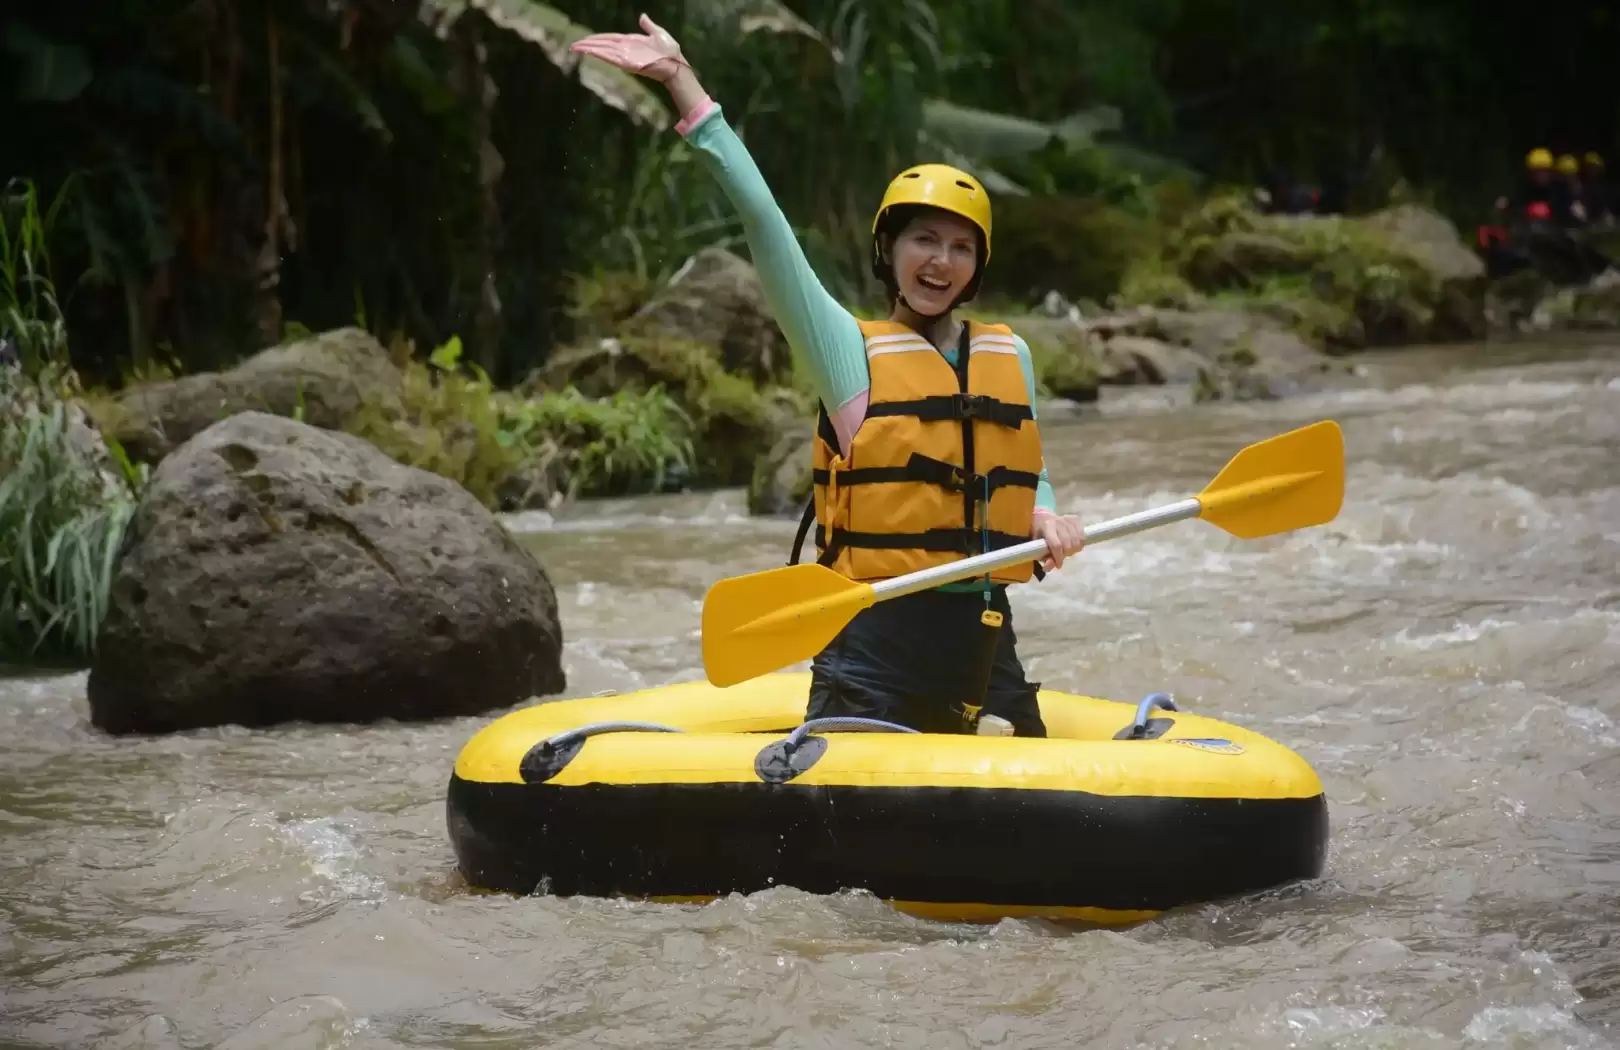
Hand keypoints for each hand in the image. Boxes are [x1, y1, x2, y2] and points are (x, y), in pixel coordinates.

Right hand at [569, 13, 687, 81]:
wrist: (676, 63)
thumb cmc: (670, 50)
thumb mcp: (658, 33)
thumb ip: (648, 26)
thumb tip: (642, 16)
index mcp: (630, 41)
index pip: (609, 39)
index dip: (597, 39)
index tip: (585, 39)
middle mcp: (625, 49)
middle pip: (602, 45)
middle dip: (588, 45)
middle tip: (573, 46)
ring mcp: (625, 57)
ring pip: (603, 52)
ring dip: (589, 50)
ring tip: (576, 48)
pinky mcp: (628, 64)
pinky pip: (611, 58)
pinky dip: (600, 55)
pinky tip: (589, 52)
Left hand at [1032, 513, 1085, 570]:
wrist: (1043, 519)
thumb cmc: (1040, 536)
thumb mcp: (1038, 548)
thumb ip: (1044, 558)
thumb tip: (1048, 568)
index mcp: (1046, 526)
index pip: (1056, 544)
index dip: (1059, 557)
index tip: (1059, 565)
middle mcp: (1058, 521)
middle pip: (1068, 544)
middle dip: (1066, 554)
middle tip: (1062, 556)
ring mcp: (1068, 519)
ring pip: (1078, 540)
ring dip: (1074, 549)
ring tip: (1067, 550)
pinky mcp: (1076, 519)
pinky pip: (1083, 536)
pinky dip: (1080, 543)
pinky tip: (1073, 544)